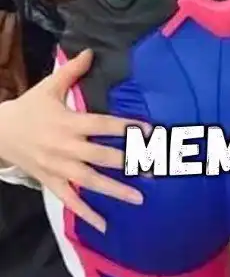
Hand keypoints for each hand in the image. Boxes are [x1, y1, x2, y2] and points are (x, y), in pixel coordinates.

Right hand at [0, 49, 145, 231]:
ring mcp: (58, 167)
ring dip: (115, 190)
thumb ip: (71, 71)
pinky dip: (86, 214)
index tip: (149, 132)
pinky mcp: (51, 181)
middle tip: (154, 169)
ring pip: (89, 181)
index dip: (126, 128)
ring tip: (139, 199)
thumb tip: (90, 51)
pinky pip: (70, 200)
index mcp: (68, 122)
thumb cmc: (29, 109)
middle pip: (101, 156)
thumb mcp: (47, 88)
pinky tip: (104, 226)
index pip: (103, 125)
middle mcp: (65, 146)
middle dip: (128, 163)